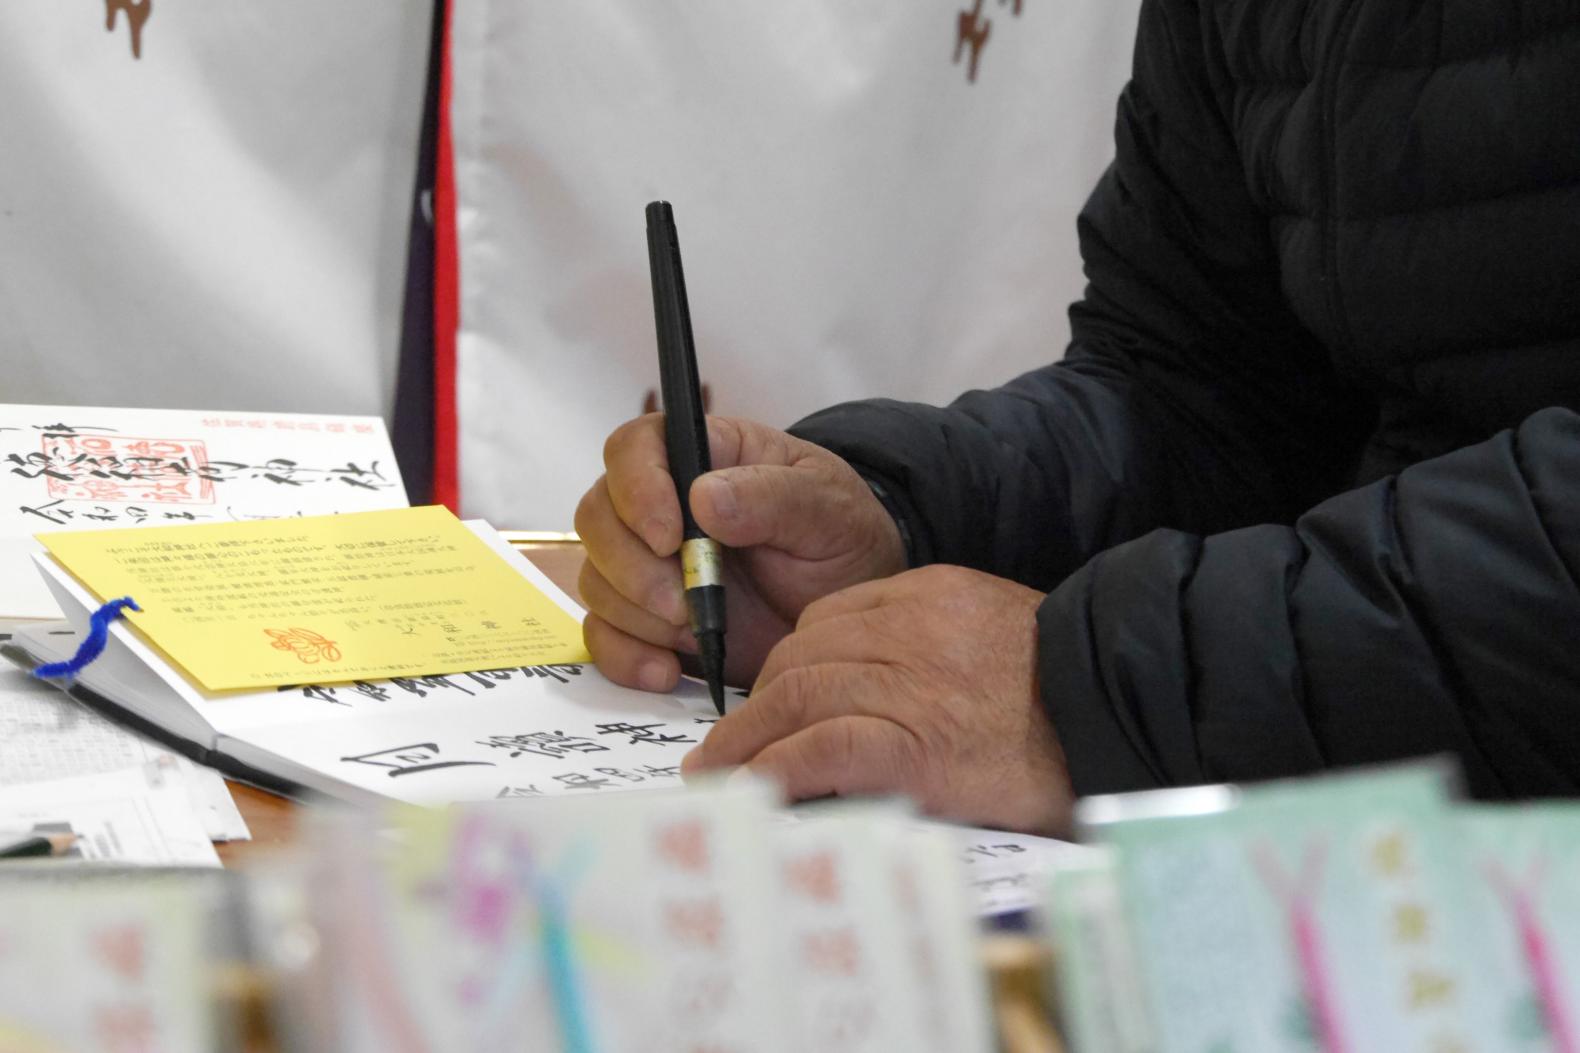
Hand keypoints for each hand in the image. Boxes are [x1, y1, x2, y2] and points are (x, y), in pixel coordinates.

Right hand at [575, 414, 905, 691]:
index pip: (635, 447)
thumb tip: (704, 498)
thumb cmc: (841, 540)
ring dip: (637, 613)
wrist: (850, 613)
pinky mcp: (648, 621)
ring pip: (597, 579)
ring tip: (698, 631)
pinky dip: (627, 657)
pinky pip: (605, 636)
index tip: (668, 536)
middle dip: (632, 566)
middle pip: (598, 516)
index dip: (636, 487)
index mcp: (704, 456)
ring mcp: (649, 565)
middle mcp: (662, 505)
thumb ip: (773, 497)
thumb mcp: (828, 509)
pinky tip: (667, 671)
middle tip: (683, 602)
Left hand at [681, 565, 1073, 834]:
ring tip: (718, 776)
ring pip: (799, 697)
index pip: (830, 619)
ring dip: (746, 741)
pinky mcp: (916, 745)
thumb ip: (939, 646)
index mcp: (931, 596)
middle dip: (755, 705)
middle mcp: (910, 630)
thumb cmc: (1076, 690)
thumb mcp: (1002, 636)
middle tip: (725, 746)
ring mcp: (911, 685)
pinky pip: (822, 750)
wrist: (1127, 707)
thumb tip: (887, 692)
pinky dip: (777, 771)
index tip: (770, 701)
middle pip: (803, 656)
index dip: (789, 664)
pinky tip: (753, 793)